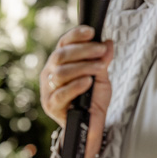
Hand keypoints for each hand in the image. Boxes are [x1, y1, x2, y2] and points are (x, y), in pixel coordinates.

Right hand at [40, 25, 113, 157]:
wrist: (90, 126)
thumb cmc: (92, 100)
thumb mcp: (101, 77)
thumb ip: (102, 60)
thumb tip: (108, 42)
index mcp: (60, 63)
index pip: (64, 44)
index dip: (75, 35)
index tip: (91, 31)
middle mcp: (50, 73)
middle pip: (61, 56)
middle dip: (83, 50)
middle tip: (101, 50)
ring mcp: (48, 90)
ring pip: (61, 72)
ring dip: (82, 67)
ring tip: (99, 67)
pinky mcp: (51, 106)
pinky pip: (61, 93)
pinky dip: (76, 85)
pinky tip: (88, 82)